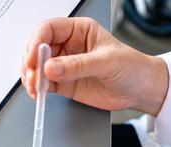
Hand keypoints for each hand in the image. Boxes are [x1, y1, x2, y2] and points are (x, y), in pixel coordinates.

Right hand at [22, 17, 168, 115]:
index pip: (48, 29)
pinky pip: (46, 84)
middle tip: (32, 76)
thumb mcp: (106, 62)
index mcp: (79, 30)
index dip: (36, 42)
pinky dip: (39, 89)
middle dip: (31, 63)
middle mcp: (69, 46)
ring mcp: (65, 66)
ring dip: (32, 78)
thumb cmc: (130, 67)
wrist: (139, 90)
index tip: (32, 59)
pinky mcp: (65, 84)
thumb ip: (77, 65)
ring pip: (39, 68)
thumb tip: (51, 68)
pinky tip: (39, 93)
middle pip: (38, 49)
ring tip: (35, 88)